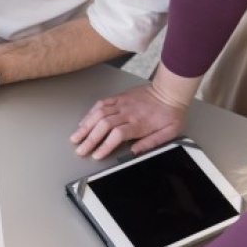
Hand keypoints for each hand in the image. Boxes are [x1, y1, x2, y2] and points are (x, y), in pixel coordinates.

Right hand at [71, 83, 188, 159]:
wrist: (170, 91)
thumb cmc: (171, 112)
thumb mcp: (169, 132)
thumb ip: (151, 143)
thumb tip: (134, 151)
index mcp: (139, 123)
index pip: (117, 135)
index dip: (105, 145)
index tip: (96, 155)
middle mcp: (127, 113)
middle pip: (103, 126)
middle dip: (89, 139)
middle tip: (80, 150)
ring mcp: (121, 104)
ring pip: (98, 114)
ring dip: (85, 127)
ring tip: (75, 137)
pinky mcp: (119, 98)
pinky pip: (101, 104)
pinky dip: (90, 113)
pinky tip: (84, 121)